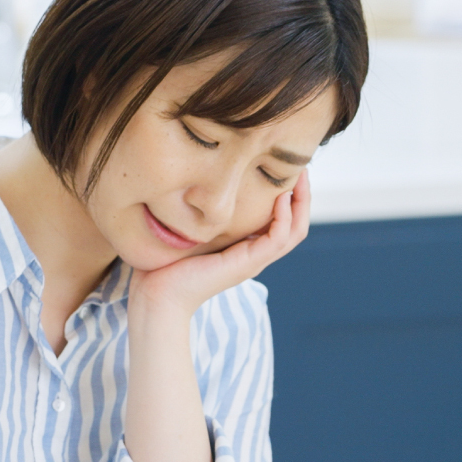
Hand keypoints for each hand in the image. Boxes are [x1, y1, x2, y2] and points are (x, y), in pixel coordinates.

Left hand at [129, 170, 310, 318]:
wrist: (159, 294)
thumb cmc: (168, 265)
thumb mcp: (192, 231)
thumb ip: (204, 214)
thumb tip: (198, 184)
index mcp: (245, 250)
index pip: (282, 223)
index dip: (290, 197)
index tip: (286, 169)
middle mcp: (254, 256)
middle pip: (296, 226)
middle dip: (303, 195)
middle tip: (302, 167)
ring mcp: (253, 262)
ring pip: (294, 232)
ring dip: (301, 202)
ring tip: (299, 175)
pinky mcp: (247, 264)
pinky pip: (278, 238)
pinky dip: (284, 216)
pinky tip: (280, 196)